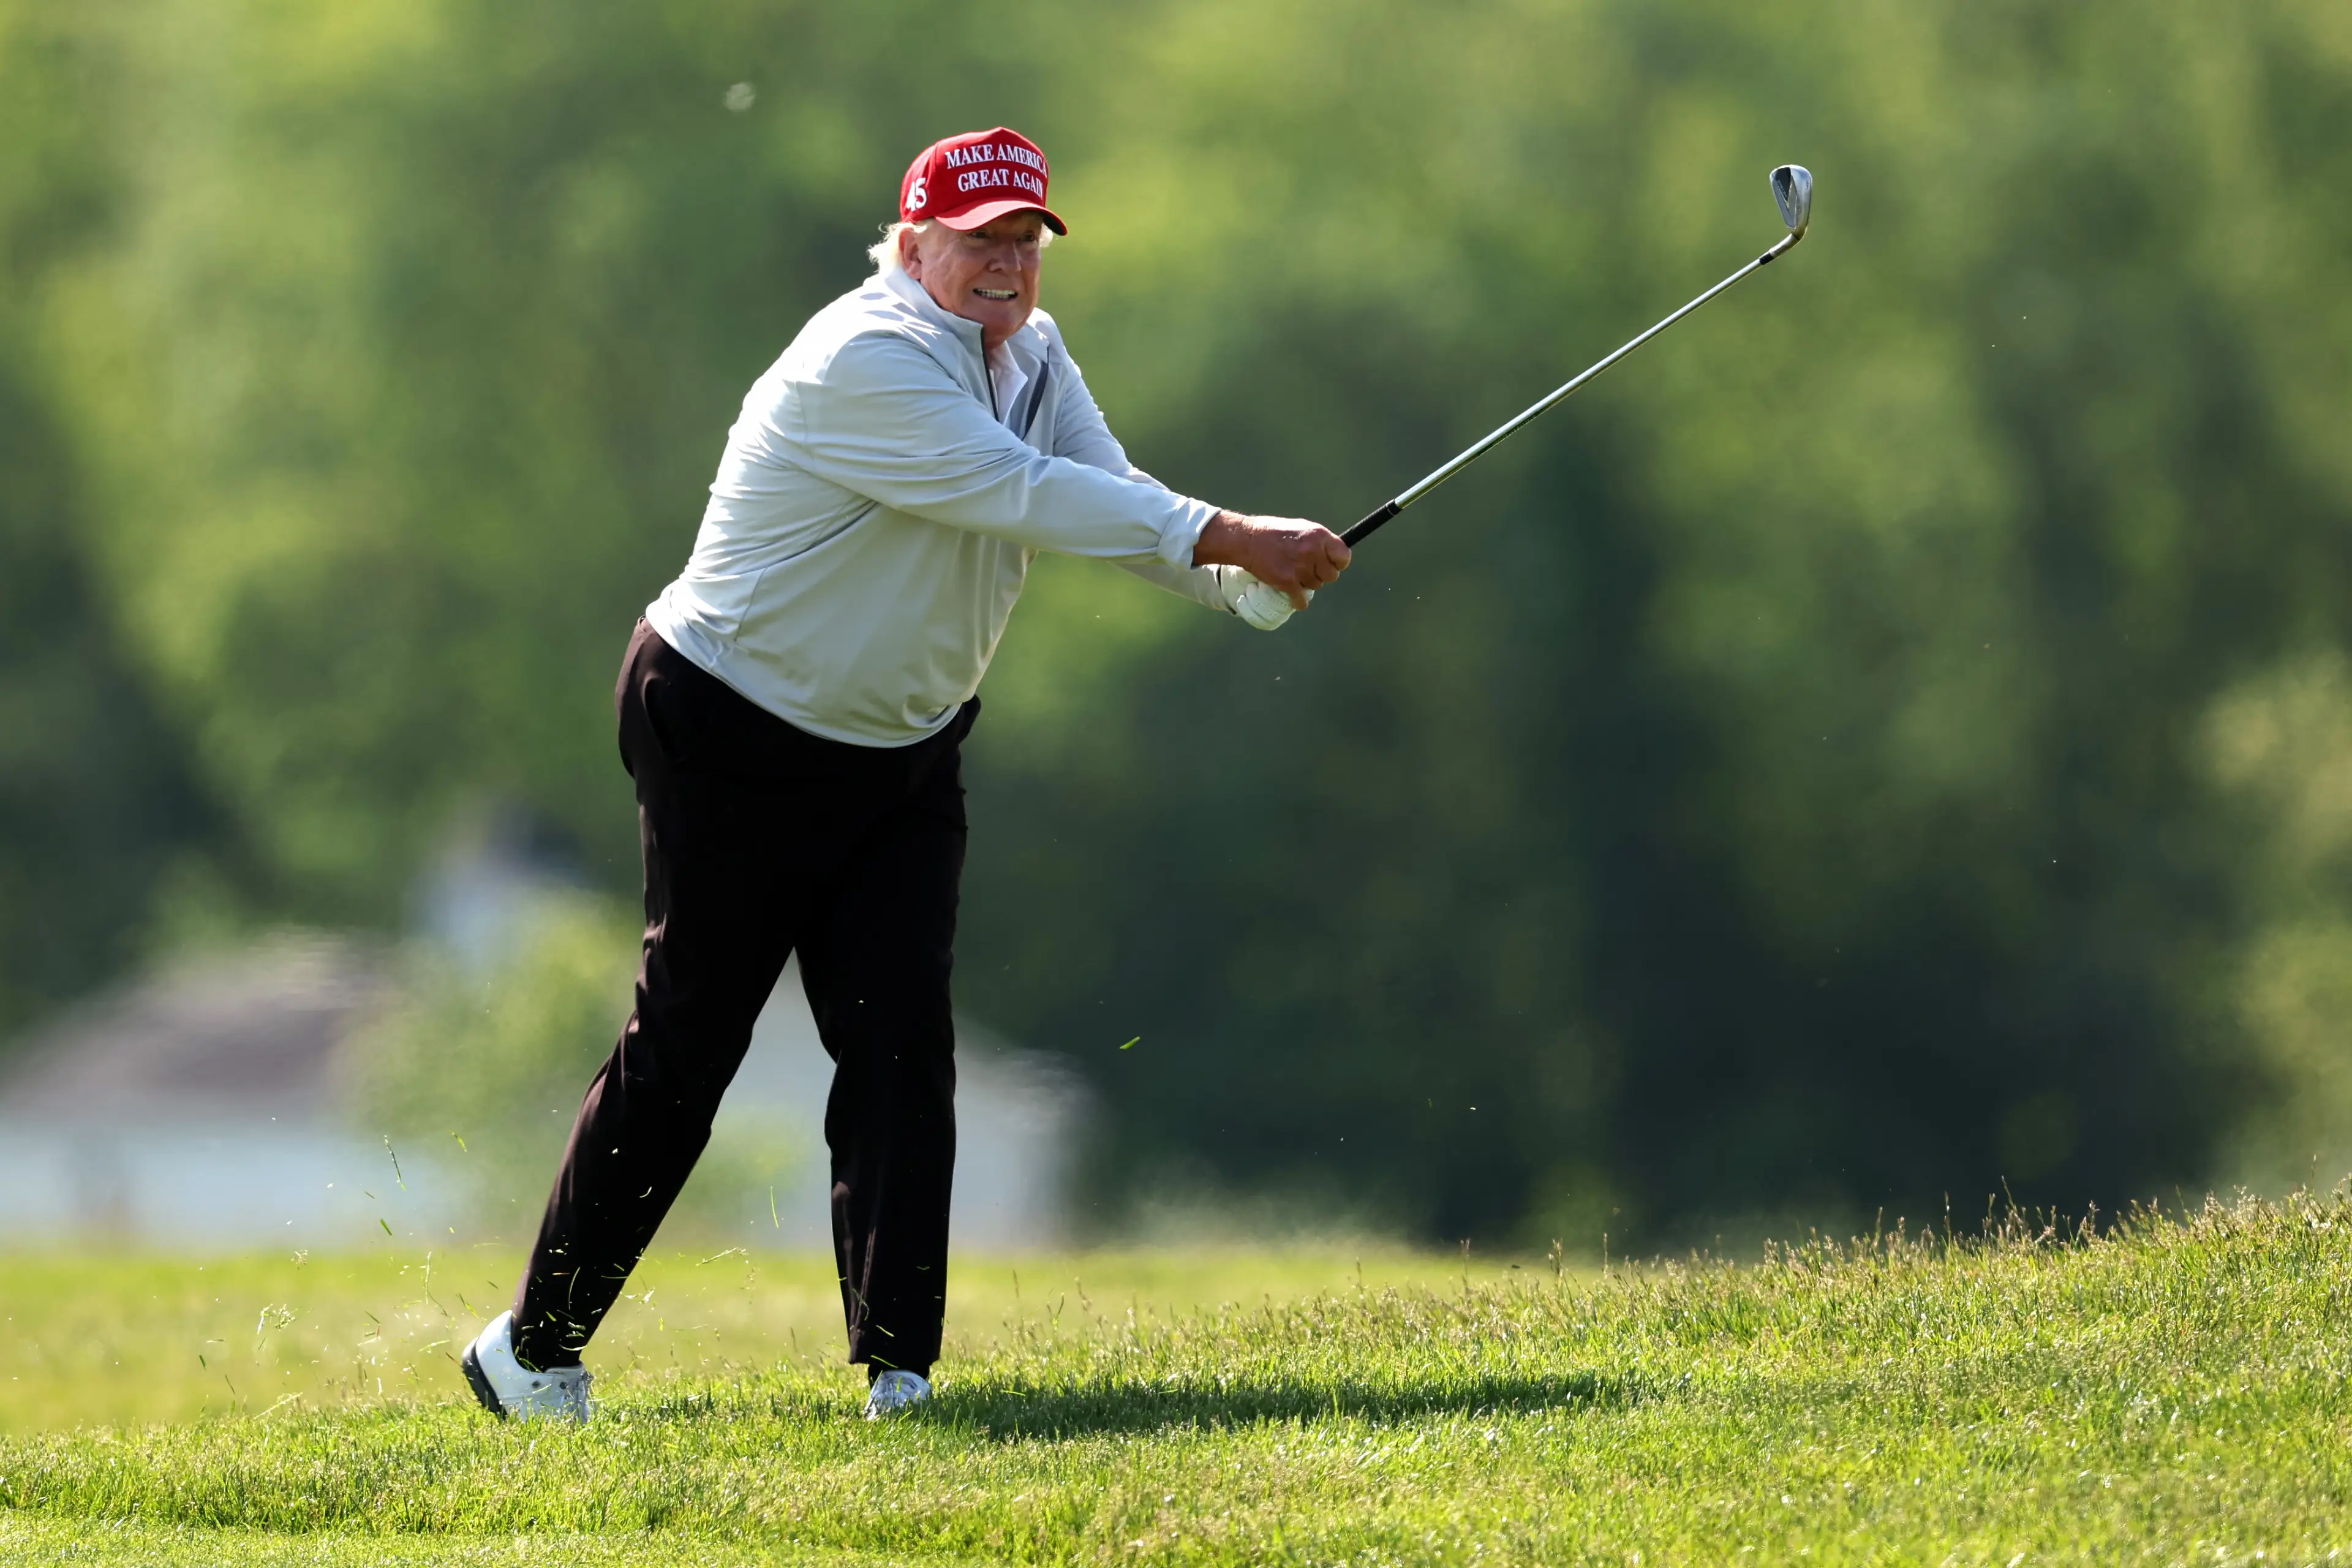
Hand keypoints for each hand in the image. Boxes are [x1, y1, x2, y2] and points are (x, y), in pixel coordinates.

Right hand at [1192, 511, 1350, 609]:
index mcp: (1319, 535)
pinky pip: (1302, 600)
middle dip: (1320, 575)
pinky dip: (1299, 601)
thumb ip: (1319, 541)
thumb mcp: (1302, 528)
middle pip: (1331, 576)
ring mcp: (1300, 568)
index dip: (1338, 563)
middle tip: (1306, 569)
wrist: (1248, 540)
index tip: (1331, 565)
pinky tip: (1294, 597)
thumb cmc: (1274, 532)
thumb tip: (1334, 556)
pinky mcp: (1287, 582)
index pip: (1343, 556)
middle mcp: (1312, 551)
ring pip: (1315, 587)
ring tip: (1292, 572)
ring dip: (1306, 584)